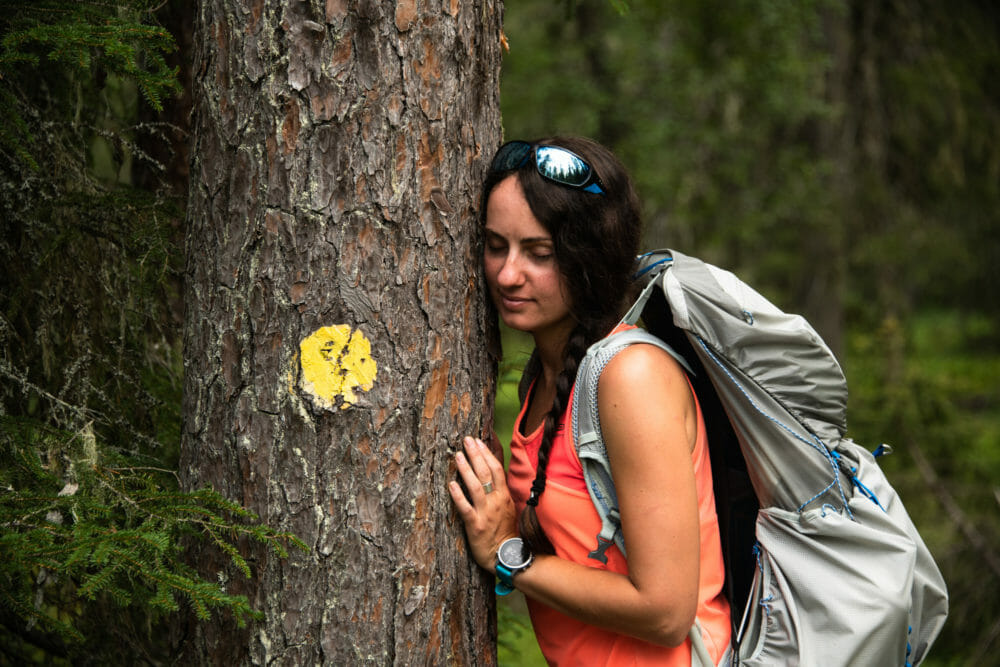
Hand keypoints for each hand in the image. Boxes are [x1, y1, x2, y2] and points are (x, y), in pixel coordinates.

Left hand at [448, 436, 517, 571]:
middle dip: (476, 455)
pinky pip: (465, 508)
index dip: (486, 454)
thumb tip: (492, 474)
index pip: (496, 469)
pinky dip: (458, 495)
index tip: (477, 441)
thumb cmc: (504, 531)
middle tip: (466, 440)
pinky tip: (451, 484)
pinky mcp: (475, 525)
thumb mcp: (507, 508)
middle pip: (486, 473)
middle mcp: (496, 501)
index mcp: (504, 496)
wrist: (505, 555)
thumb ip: (499, 491)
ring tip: (458, 456)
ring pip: (475, 486)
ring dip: (466, 469)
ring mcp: (486, 512)